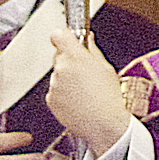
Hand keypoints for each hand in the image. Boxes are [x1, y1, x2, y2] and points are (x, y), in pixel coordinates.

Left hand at [41, 23, 134, 158]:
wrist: (103, 124)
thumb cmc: (108, 98)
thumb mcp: (106, 68)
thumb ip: (92, 50)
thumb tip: (88, 39)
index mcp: (75, 56)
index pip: (59, 35)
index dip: (64, 37)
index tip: (68, 39)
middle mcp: (61, 69)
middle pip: (59, 57)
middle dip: (69, 61)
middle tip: (85, 72)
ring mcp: (54, 84)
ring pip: (58, 76)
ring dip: (67, 80)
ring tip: (84, 91)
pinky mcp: (51, 99)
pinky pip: (55, 91)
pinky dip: (63, 95)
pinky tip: (78, 100)